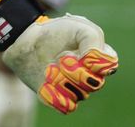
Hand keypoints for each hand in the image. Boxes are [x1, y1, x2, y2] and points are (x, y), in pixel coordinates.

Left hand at [1, 14, 118, 113]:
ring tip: (50, 68)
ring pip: (79, 95)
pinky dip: (54, 95)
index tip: (76, 52)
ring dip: (61, 80)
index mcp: (99, 59)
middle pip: (94, 85)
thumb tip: (92, 66)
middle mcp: (90, 76)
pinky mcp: (60, 98)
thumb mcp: (79, 27)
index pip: (109, 67)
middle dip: (75, 71)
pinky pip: (65, 106)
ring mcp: (75, 88)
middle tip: (61, 59)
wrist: (26, 40)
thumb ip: (94, 41)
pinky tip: (45, 83)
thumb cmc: (54, 32)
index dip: (93, 62)